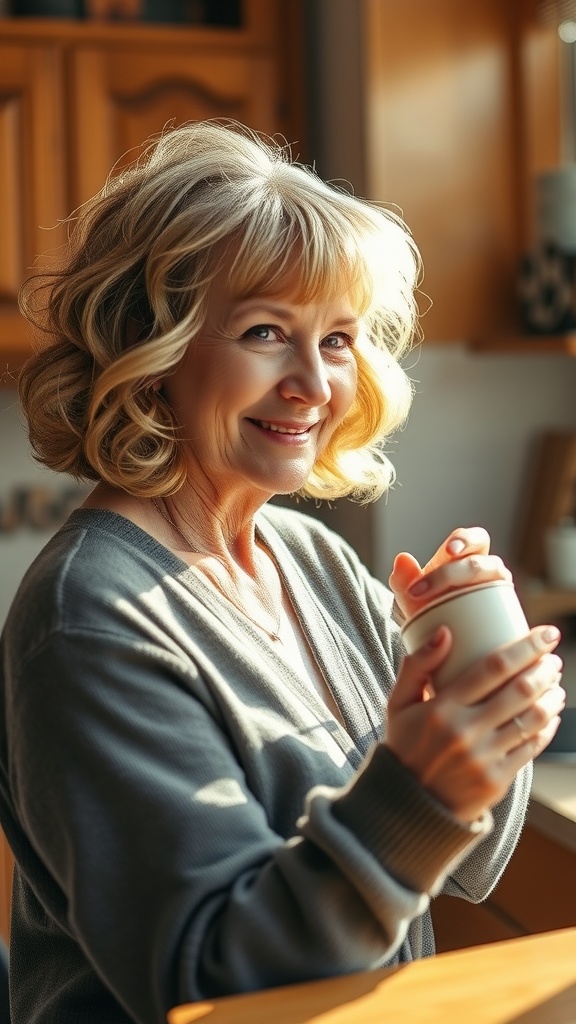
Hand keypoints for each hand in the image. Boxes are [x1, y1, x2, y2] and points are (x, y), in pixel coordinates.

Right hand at [385, 623, 563, 822]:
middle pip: (520, 690)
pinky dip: (547, 727)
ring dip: (551, 697)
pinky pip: (532, 748)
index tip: (545, 634)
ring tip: (555, 684)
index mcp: (441, 708)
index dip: (525, 647)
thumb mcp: (398, 703)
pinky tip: (550, 714)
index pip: (493, 667)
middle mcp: (465, 732)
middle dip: (544, 669)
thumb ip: (417, 665)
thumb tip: (445, 631)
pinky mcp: (497, 781)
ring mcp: (484, 759)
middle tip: (553, 657)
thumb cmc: (405, 746)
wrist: (407, 805)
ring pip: (532, 719)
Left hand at [389, 526, 511, 622]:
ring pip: (496, 583)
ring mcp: (498, 590)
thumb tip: (402, 558)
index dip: (465, 540)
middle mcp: (487, 569)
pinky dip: (496, 614)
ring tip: (449, 607)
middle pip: (483, 562)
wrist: (436, 637)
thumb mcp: (409, 595)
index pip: (474, 538)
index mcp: (467, 555)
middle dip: (464, 569)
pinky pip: (506, 610)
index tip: (449, 551)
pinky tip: (482, 623)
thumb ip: (402, 579)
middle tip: (445, 586)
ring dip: (476, 591)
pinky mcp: (505, 612)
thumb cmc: (426, 607)